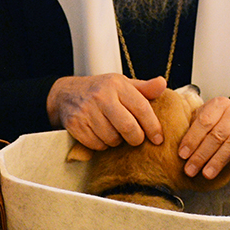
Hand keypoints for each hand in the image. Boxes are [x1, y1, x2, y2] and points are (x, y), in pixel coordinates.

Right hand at [47, 74, 165, 148]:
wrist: (66, 94)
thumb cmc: (101, 91)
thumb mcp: (122, 85)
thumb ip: (144, 88)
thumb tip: (163, 84)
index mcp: (117, 84)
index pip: (141, 108)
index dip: (153, 126)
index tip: (158, 138)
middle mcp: (101, 96)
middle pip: (128, 127)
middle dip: (136, 138)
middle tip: (136, 139)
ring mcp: (86, 110)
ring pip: (112, 139)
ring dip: (117, 141)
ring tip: (114, 131)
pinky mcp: (75, 124)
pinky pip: (97, 145)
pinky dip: (102, 145)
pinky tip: (100, 134)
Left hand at [177, 97, 229, 178]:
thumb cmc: (220, 123)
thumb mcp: (206, 120)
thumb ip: (194, 128)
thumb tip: (176, 147)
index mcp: (218, 104)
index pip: (203, 121)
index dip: (192, 139)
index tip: (183, 154)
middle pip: (216, 134)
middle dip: (201, 154)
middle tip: (190, 169)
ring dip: (217, 159)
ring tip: (206, 173)